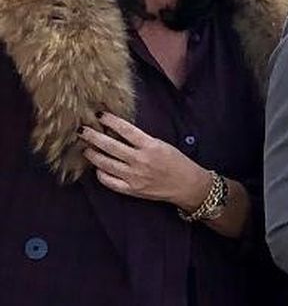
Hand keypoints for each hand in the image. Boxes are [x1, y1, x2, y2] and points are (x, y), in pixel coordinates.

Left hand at [79, 112, 210, 206]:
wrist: (187, 185)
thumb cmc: (177, 162)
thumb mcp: (161, 145)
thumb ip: (141, 140)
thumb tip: (116, 132)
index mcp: (150, 146)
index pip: (125, 129)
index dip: (110, 120)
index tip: (100, 115)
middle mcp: (140, 161)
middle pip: (109, 146)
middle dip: (92, 136)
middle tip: (82, 130)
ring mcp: (135, 176)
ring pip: (105, 163)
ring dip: (92, 154)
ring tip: (86, 148)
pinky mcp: (132, 189)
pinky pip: (109, 181)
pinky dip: (100, 173)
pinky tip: (98, 168)